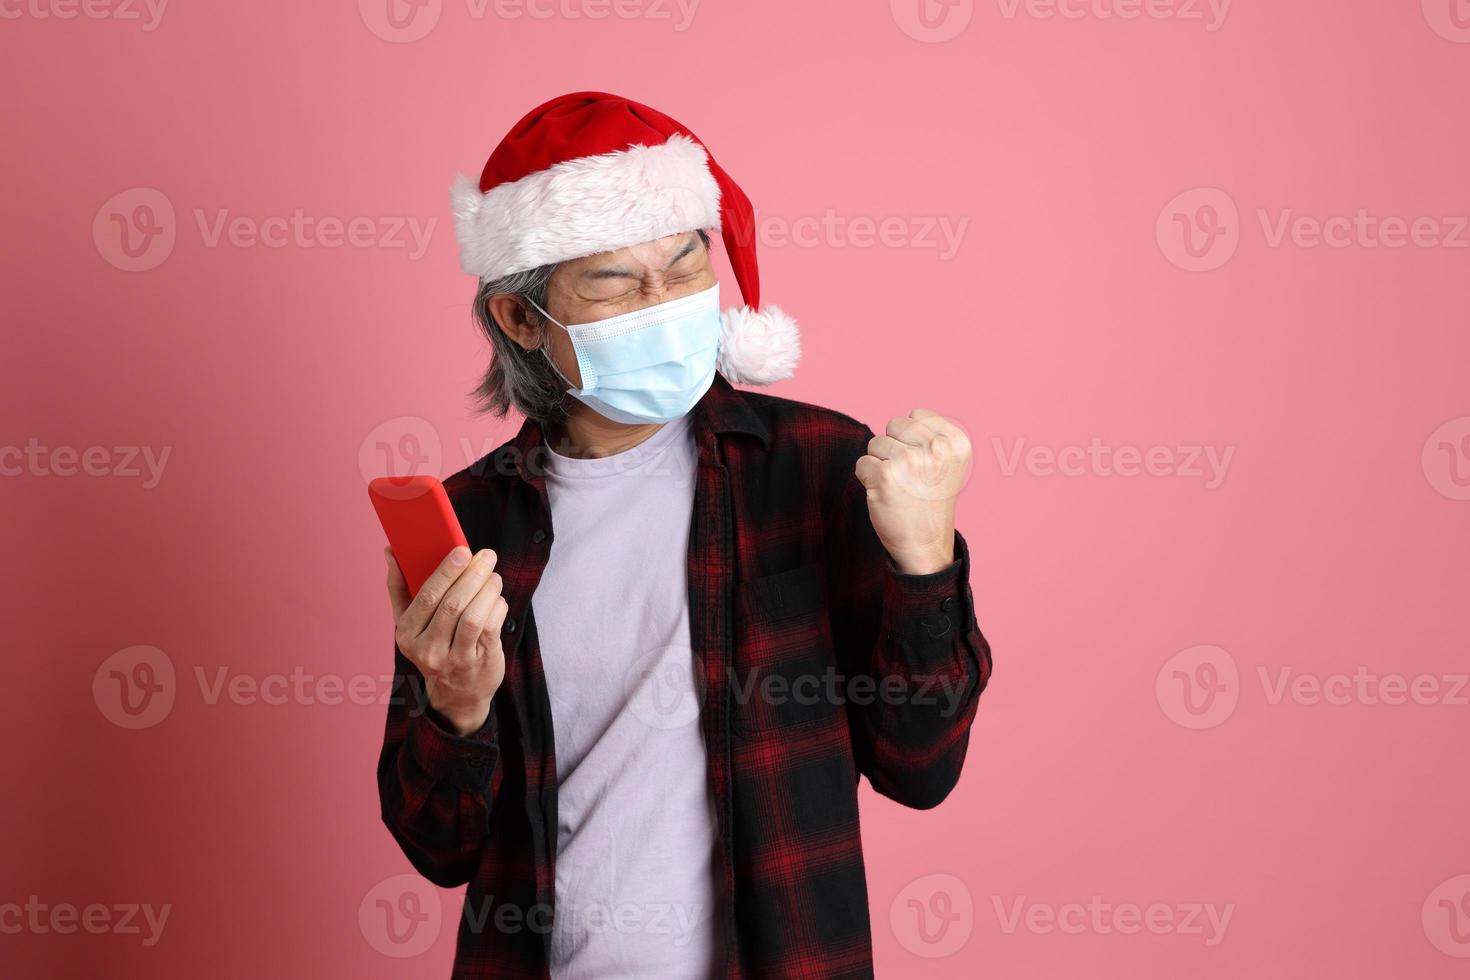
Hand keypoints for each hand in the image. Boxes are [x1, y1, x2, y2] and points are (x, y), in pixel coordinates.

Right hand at [386, 546, 507, 735]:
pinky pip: (491, 628)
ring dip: (487, 590)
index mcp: (407, 634)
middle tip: (486, 556)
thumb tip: (390, 552)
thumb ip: (399, 587)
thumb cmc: (432, 645)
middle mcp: (428, 649)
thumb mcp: (409, 623)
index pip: (426, 597)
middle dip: (472, 575)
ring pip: (473, 616)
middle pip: (452, 605)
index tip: (461, 550)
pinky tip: (497, 598)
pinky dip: (497, 607)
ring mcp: (455, 659)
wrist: (456, 693)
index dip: (446, 571)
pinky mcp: (480, 662)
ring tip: (494, 576)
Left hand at [855, 408, 971, 574]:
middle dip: (894, 447)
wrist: (925, 544)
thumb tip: (910, 417)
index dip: (912, 438)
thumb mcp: (949, 464)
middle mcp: (937, 449)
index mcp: (956, 443)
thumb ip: (934, 435)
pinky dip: (867, 479)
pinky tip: (885, 495)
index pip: (917, 415)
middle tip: (909, 477)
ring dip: (880, 464)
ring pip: (875, 443)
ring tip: (898, 487)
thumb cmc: (931, 502)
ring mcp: (911, 460)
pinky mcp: (886, 476)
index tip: (923, 464)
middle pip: (894, 425)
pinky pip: (862, 463)